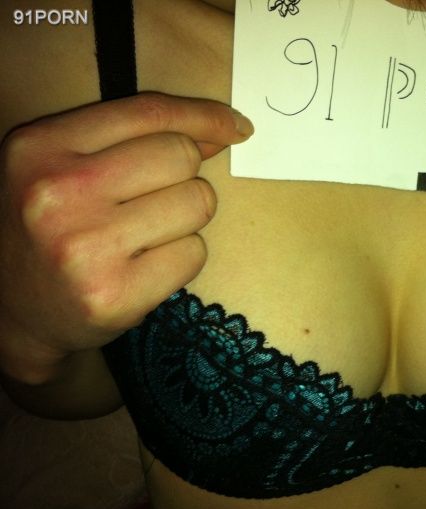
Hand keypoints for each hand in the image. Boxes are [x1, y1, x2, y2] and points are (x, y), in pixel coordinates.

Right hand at [0, 92, 253, 383]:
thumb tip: (219, 130)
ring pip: (198, 203)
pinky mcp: (114, 295)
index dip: (204, 116)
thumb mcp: (65, 165)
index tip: (237, 127)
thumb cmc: (51, 229)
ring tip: (143, 237)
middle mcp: (58, 192)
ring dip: (186, 220)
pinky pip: (195, 253)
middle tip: (153, 203)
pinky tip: (145, 268)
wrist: (12, 310)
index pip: (149, 114)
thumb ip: (133, 139)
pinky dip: (182, 259)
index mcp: (42, 147)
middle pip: (182, 156)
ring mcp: (85, 247)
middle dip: (185, 177)